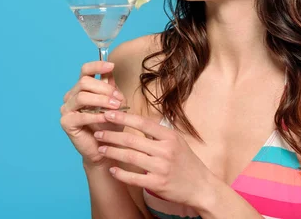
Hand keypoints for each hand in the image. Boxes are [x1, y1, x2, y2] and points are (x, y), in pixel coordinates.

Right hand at [60, 61, 127, 166]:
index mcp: (82, 88)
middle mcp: (71, 96)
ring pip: (82, 96)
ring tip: (115, 107)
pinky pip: (80, 115)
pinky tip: (106, 118)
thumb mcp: (115, 103)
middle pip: (84, 82)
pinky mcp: (66, 122)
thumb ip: (111, 87)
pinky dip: (96, 115)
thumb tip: (110, 70)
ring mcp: (66, 109)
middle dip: (104, 89)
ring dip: (101, 100)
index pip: (85, 70)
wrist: (105, 148)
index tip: (111, 66)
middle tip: (118, 99)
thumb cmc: (109, 125)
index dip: (97, 66)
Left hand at [93, 110, 214, 206]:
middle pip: (132, 140)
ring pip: (130, 157)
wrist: (202, 187)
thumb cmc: (187, 162)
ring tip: (101, 149)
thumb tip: (138, 121)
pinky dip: (120, 174)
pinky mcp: (157, 184)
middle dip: (112, 136)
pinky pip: (134, 178)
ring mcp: (161, 168)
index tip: (108, 114)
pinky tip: (112, 169)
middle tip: (98, 133)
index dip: (123, 118)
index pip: (143, 123)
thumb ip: (159, 133)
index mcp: (170, 137)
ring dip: (112, 152)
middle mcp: (165, 151)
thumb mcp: (178, 141)